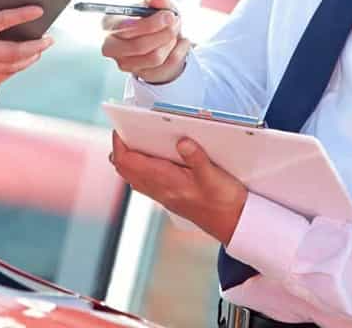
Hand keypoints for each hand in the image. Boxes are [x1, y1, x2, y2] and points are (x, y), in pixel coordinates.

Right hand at [0, 0, 51, 72]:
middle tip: (51, 39)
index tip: (39, 9)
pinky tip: (24, 60)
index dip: (23, 14)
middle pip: (16, 51)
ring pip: (11, 65)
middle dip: (36, 45)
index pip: (4, 21)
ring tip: (42, 50)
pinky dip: (17, 66)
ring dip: (30, 58)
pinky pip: (2, 71)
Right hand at [102, 0, 190, 83]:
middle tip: (175, 22)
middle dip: (163, 34)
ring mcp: (124, 63)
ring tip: (176, 31)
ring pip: (154, 57)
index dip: (150, 23)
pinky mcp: (140, 73)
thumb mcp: (156, 5)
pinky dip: (179, 51)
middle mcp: (111, 47)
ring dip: (171, 42)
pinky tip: (182, 42)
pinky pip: (166, 65)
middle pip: (139, 46)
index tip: (169, 16)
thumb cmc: (153, 19)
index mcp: (109, 25)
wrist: (161, 39)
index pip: (125, 28)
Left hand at [110, 132, 246, 244]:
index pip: (127, 162)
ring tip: (136, 140)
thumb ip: (197, 158)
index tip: (120, 127)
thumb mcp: (213, 176)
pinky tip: (152, 157)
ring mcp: (160, 194)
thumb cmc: (224, 202)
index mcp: (163, 181)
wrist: (233, 224)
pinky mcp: (167, 196)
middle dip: (120, 148)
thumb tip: (182, 142)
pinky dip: (138, 167)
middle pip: (123, 168)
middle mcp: (157, 189)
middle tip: (127, 130)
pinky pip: (141, 181)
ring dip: (128, 158)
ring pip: (131, 175)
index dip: (119, 144)